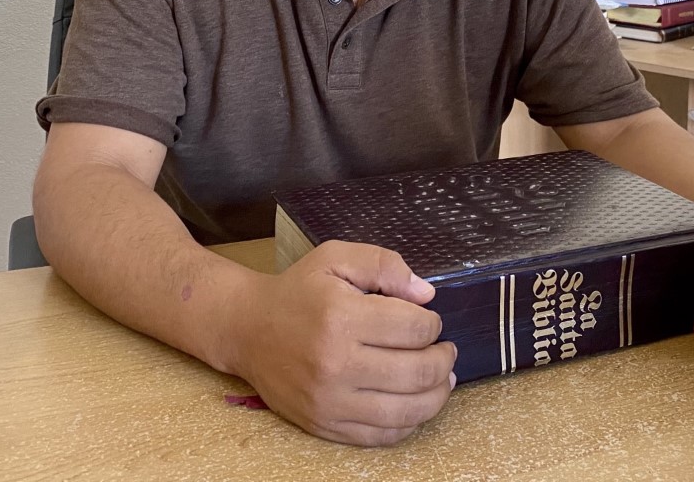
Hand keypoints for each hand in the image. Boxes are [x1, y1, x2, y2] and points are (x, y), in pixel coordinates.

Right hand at [222, 240, 456, 445]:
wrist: (248, 329)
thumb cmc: (297, 291)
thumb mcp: (336, 257)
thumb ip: (384, 265)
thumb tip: (426, 295)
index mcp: (341, 317)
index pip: (414, 328)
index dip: (433, 323)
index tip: (429, 320)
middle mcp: (336, 363)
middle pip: (417, 372)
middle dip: (443, 360)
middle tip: (446, 350)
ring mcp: (330, 400)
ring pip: (406, 411)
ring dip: (437, 395)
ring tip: (442, 378)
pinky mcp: (324, 425)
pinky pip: (381, 435)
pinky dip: (409, 423)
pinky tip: (415, 404)